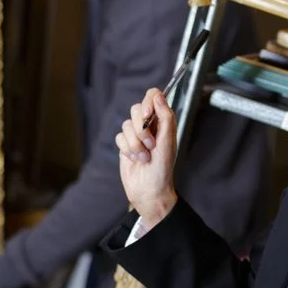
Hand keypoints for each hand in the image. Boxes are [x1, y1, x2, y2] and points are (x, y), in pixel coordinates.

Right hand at [115, 88, 178, 228]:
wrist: (149, 191)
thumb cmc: (162, 170)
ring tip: (144, 157)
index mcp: (164, 122)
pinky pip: (119, 137)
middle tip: (150, 145)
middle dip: (141, 129)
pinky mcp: (125, 145)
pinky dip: (127, 149)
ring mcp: (136, 135)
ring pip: (126, 125)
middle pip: (136, 109)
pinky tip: (135, 159)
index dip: (148, 102)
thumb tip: (158, 96)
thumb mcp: (168, 142)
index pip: (153, 96)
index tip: (148, 116)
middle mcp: (150, 125)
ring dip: (135, 144)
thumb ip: (165, 117)